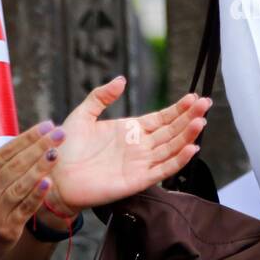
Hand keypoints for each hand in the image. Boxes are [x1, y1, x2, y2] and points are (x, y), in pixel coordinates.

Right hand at [0, 108, 58, 258]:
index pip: (6, 151)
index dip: (28, 137)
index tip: (47, 124)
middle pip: (17, 165)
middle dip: (40, 147)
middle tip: (61, 133)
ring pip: (22, 185)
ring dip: (40, 167)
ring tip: (57, 152)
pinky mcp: (7, 228)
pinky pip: (24, 209)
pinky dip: (36, 195)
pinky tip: (49, 182)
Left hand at [41, 76, 211, 221]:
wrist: (53, 175)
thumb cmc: (64, 147)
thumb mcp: (83, 115)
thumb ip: (102, 96)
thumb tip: (121, 80)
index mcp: (131, 130)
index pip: (162, 118)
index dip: (178, 108)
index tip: (194, 96)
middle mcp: (140, 147)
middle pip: (172, 131)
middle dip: (190, 117)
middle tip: (206, 103)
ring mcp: (141, 163)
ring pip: (172, 148)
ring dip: (188, 135)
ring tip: (201, 121)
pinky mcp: (138, 180)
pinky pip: (163, 169)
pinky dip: (179, 160)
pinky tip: (192, 147)